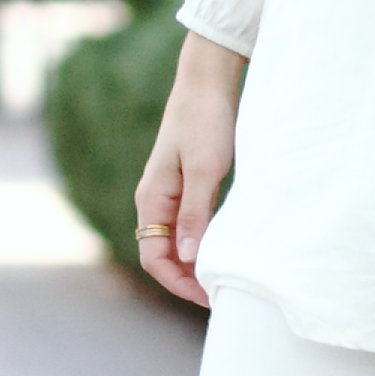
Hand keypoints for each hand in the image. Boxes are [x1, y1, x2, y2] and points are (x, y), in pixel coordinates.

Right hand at [135, 34, 244, 306]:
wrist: (207, 79)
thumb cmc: (206, 121)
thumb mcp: (204, 170)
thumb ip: (194, 214)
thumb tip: (186, 256)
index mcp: (151, 198)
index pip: (153, 257)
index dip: (177, 282)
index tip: (208, 296)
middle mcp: (155, 199)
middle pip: (162, 254)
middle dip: (185, 278)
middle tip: (221, 294)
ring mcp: (170, 192)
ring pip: (175, 240)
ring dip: (193, 262)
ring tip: (223, 276)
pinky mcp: (186, 183)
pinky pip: (187, 224)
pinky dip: (200, 241)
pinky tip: (222, 246)